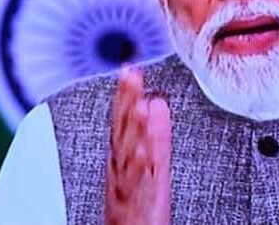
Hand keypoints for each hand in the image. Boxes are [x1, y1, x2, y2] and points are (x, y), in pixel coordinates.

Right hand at [105, 68, 170, 224]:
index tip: (129, 70)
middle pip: (122, 132)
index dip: (126, 95)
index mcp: (125, 160)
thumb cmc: (139, 207)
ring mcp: (126, 190)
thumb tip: (157, 104)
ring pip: (127, 156)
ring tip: (138, 104)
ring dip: (132, 129)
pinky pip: (136, 186)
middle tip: (130, 75)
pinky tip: (143, 150)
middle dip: (125, 103)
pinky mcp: (134, 208)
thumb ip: (155, 135)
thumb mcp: (149, 166)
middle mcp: (122, 172)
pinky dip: (138, 167)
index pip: (124, 122)